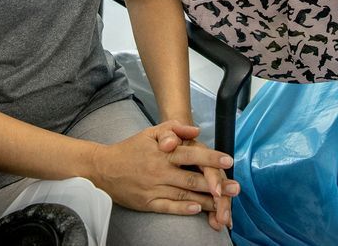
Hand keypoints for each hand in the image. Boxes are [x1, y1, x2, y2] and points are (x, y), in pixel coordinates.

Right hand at [90, 120, 234, 222]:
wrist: (103, 169)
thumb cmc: (130, 149)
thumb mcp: (149, 132)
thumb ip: (173, 128)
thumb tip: (195, 130)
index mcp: (163, 153)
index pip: (191, 155)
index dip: (210, 159)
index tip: (228, 161)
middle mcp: (160, 171)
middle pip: (192, 178)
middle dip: (215, 184)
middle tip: (235, 187)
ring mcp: (154, 188)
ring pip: (184, 195)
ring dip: (205, 199)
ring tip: (224, 203)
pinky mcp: (148, 203)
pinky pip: (168, 207)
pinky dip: (184, 209)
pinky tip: (197, 209)